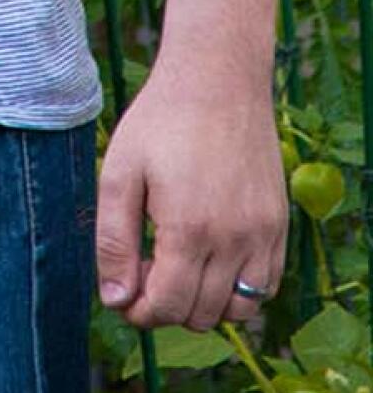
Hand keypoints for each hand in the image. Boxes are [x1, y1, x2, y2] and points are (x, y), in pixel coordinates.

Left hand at [95, 59, 287, 331]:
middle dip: (167, 304)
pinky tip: (211, 258)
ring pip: (239, 309)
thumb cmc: (161, 121)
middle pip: (201, 314)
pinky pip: (266, 285)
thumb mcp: (119, 173)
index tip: (125, 293)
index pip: (168, 307)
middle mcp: (235, 240)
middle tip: (146, 265)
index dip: (140, 311)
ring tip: (178, 264)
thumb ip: (114, 242)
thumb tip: (116, 300)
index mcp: (190, 230)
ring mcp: (264, 234)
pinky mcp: (279, 224)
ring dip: (205, 302)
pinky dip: (239, 289)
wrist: (217, 78)